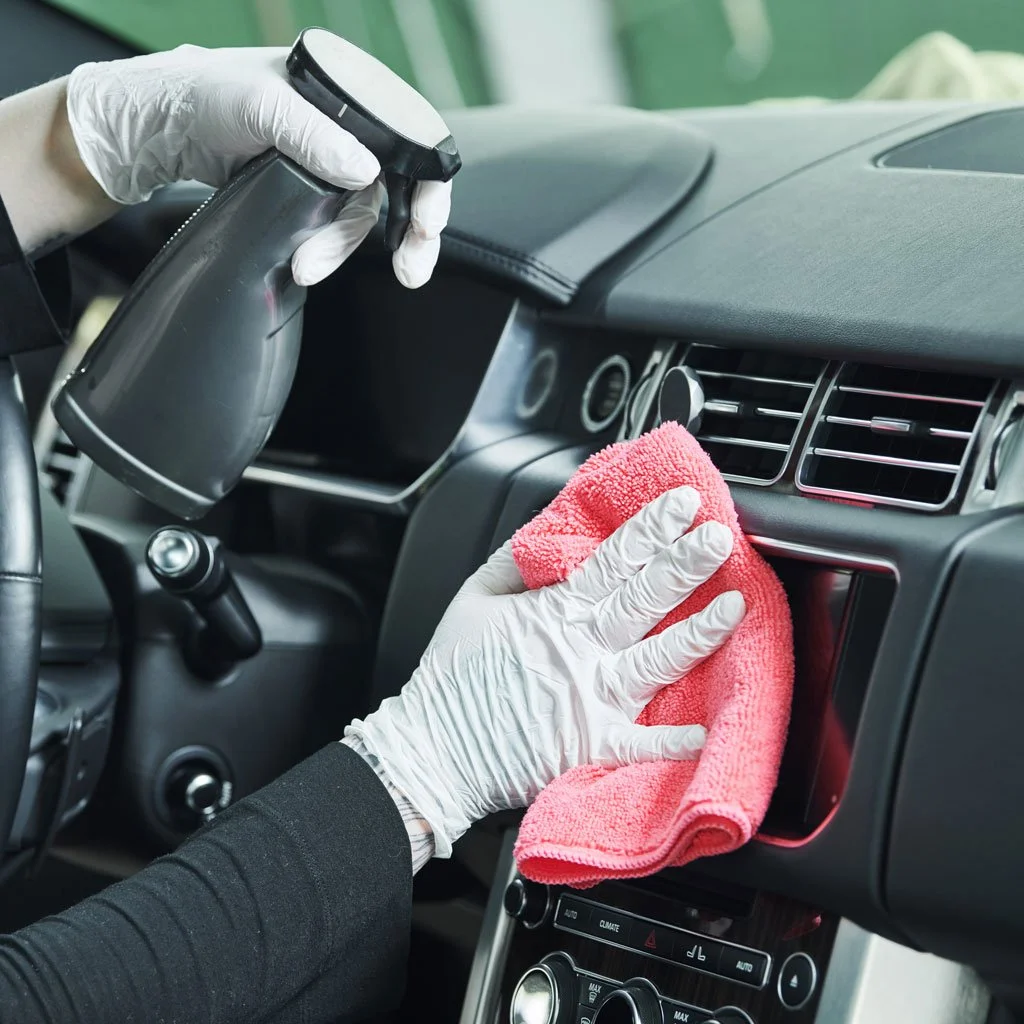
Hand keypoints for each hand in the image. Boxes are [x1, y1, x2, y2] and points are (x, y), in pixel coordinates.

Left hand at [65, 44, 450, 287]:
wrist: (161, 124)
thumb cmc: (207, 92)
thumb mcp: (261, 104)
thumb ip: (315, 135)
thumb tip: (365, 174)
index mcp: (350, 92)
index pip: (413, 138)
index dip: (430, 184)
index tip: (427, 224)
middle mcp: (349, 126)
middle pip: (400, 185)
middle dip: (410, 233)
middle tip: (410, 271)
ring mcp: (329, 161)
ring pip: (363, 215)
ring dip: (344, 247)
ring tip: (309, 267)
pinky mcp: (309, 191)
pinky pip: (333, 225)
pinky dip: (326, 249)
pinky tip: (306, 261)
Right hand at [346, 486, 745, 855]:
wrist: (435, 749)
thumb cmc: (452, 675)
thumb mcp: (473, 599)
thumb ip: (514, 562)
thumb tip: (550, 533)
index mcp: (554, 612)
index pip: (613, 560)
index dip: (651, 529)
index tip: (682, 504)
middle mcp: (580, 650)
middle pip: (643, 600)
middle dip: (685, 564)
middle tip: (719, 537)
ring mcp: (589, 698)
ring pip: (656, 660)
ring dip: (698, 633)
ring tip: (734, 607)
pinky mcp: (590, 745)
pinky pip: (639, 744)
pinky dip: (672, 741)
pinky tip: (707, 730)